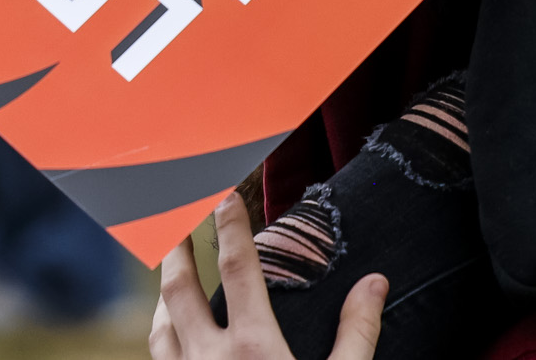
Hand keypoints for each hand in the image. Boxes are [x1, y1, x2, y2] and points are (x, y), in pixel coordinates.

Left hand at [151, 190, 384, 359]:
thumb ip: (358, 333)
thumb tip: (375, 282)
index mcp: (254, 348)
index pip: (236, 265)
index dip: (228, 223)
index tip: (221, 191)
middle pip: (178, 286)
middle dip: (175, 246)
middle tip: (172, 216)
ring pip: (160, 325)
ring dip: (164, 293)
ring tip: (170, 272)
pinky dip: (161, 336)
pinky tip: (169, 333)